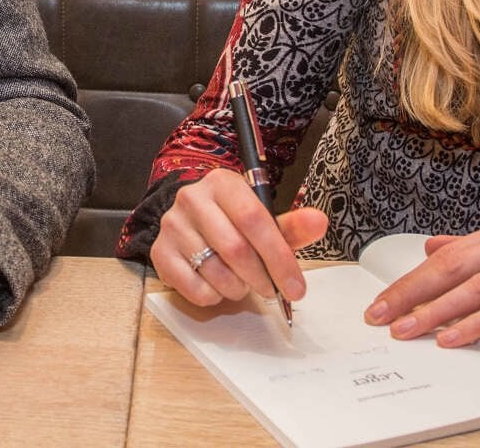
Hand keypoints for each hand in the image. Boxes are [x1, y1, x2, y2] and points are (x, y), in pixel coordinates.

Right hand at [151, 169, 327, 307]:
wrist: (192, 223)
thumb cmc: (235, 222)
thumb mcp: (264, 219)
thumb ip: (292, 225)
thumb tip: (319, 222)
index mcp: (223, 183)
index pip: (254, 220)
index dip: (279, 257)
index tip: (296, 287)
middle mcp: (192, 198)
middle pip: (236, 249)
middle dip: (261, 278)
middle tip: (271, 289)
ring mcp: (172, 226)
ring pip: (216, 272)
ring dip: (238, 288)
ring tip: (242, 283)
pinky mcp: (160, 253)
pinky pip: (195, 289)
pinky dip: (215, 296)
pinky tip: (218, 284)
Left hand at [363, 215, 479, 346]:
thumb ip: (469, 246)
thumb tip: (429, 249)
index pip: (446, 256)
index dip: (412, 280)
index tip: (382, 302)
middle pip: (454, 268)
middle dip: (414, 294)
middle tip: (384, 317)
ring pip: (477, 289)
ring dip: (438, 311)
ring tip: (409, 330)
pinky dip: (477, 325)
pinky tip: (452, 338)